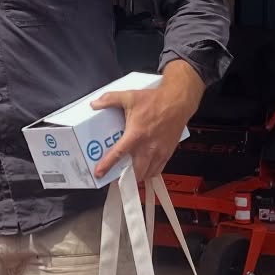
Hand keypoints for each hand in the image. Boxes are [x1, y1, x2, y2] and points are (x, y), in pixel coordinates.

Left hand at [91, 62, 204, 181]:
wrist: (179, 100)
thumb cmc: (157, 100)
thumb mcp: (130, 96)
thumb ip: (110, 99)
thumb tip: (95, 103)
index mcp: (136, 134)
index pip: (118, 153)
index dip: (107, 165)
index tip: (99, 173)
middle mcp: (149, 146)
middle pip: (136, 171)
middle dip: (125, 177)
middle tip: (116, 176)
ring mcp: (160, 151)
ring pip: (148, 173)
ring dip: (138, 176)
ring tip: (129, 174)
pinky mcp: (168, 152)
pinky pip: (159, 169)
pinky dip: (150, 172)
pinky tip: (144, 168)